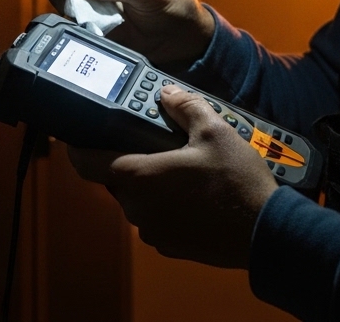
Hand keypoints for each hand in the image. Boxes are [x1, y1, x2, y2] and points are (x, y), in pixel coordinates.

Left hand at [66, 85, 279, 268]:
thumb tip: (167, 93)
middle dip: (131, 159)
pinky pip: (157, 217)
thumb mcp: (214, 130)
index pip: (85, 162)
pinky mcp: (169, 246)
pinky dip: (167, 204)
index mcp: (137, 177)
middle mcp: (136, 208)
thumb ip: (184, 106)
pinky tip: (195, 193)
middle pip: (117, 177)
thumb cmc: (236, 183)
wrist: (264, 232)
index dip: (77, 146)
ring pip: (138, 198)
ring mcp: (152, 231)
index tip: (74, 135)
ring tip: (184, 166)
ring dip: (152, 182)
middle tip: (156, 142)